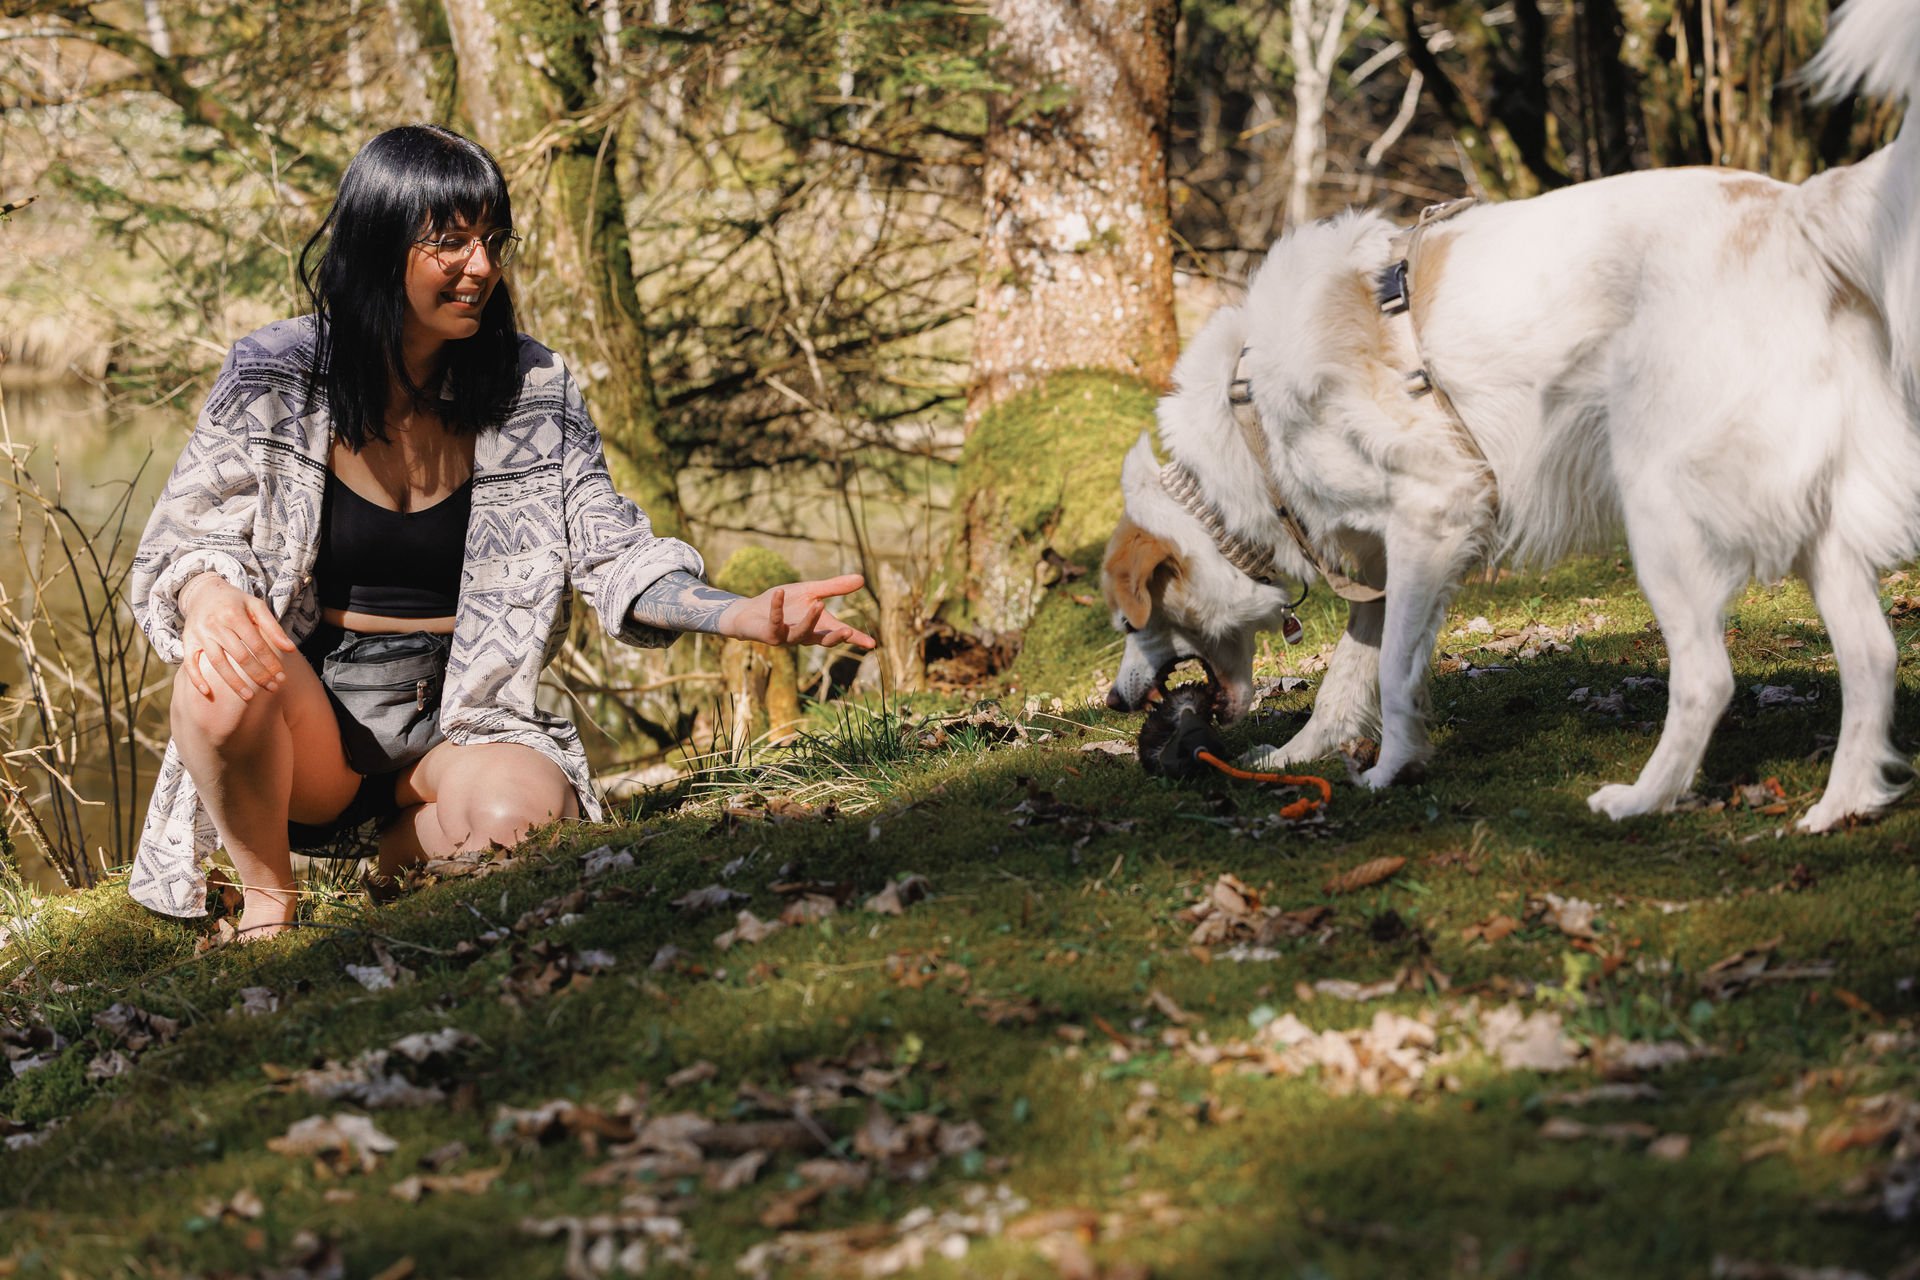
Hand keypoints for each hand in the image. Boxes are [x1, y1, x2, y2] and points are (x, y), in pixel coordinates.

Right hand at [177, 574, 297, 700]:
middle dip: (258, 675)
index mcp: (233, 615)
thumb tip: (290, 649)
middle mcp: (215, 625)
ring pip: (217, 663)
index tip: (282, 677)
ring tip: (249, 697)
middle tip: (272, 689)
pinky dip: (196, 679)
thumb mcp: (255, 606)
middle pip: (239, 656)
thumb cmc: (235, 601)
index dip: (270, 662)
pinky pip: (189, 663)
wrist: (203, 592)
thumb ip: (273, 627)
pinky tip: (208, 693)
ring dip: (233, 682)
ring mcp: (199, 634)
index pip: (256, 644)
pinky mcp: (188, 641)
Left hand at [718, 573, 876, 648]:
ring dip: (810, 620)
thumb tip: (861, 579)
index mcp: (818, 626)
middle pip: (824, 640)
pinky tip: (779, 592)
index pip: (839, 633)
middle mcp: (805, 635)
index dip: (856, 639)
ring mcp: (787, 637)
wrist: (752, 611)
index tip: (872, 643)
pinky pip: (775, 620)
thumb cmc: (784, 603)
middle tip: (848, 631)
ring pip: (801, 633)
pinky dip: (777, 606)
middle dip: (836, 636)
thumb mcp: (811, 591)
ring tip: (820, 603)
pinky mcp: (770, 634)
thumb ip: (834, 588)